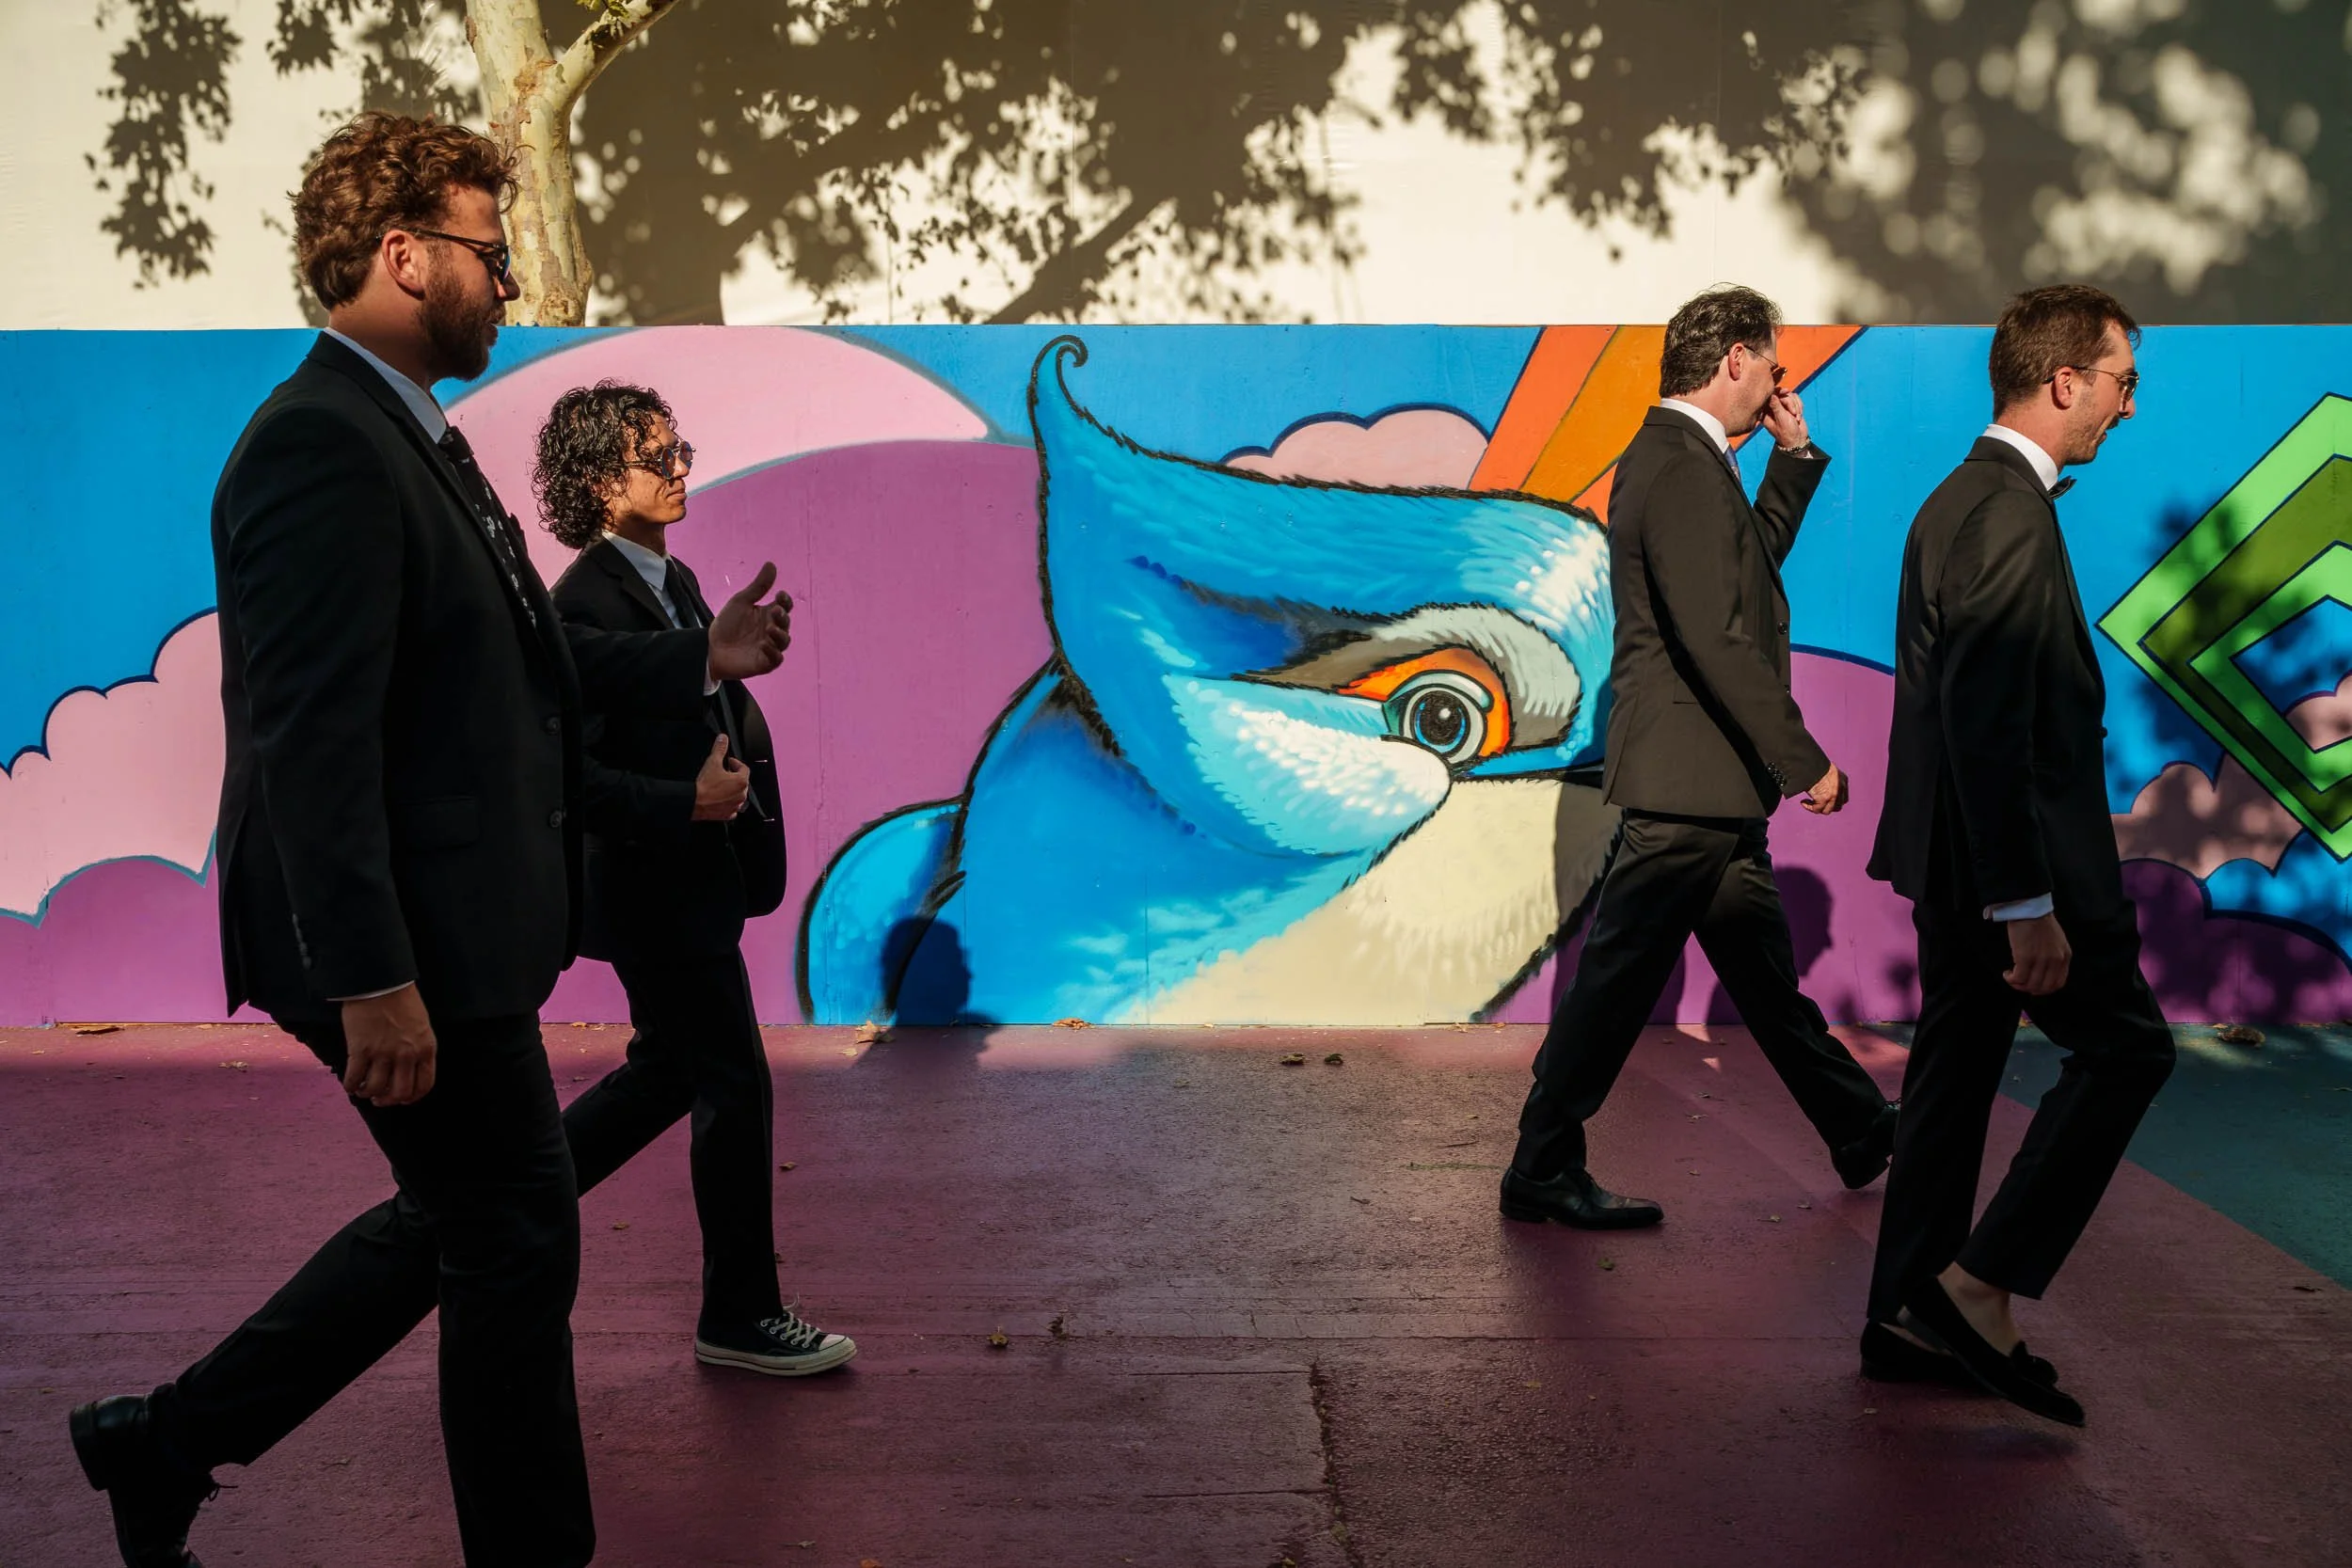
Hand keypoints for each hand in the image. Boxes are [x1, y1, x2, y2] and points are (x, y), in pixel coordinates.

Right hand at [340, 983, 436, 1106]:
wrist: (381, 982)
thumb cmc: (402, 1001)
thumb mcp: (421, 1027)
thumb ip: (418, 1049)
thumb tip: (408, 1070)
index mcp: (426, 1049)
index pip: (424, 1085)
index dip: (412, 1097)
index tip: (402, 1099)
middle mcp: (406, 1055)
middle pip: (399, 1092)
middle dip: (388, 1100)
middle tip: (379, 1098)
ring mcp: (383, 1054)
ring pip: (376, 1089)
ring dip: (368, 1093)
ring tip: (363, 1089)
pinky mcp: (360, 1050)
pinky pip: (354, 1078)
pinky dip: (351, 1085)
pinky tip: (350, 1083)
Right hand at [692, 733, 749, 820]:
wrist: (695, 803)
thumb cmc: (705, 785)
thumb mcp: (713, 762)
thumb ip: (719, 749)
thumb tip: (723, 739)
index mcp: (741, 781)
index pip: (744, 768)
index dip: (735, 763)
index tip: (728, 762)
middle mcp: (742, 795)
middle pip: (741, 782)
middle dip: (733, 776)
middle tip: (723, 773)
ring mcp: (735, 806)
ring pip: (737, 795)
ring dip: (731, 790)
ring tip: (720, 785)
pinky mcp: (728, 814)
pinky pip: (732, 808)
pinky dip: (727, 803)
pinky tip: (719, 798)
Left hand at [707, 561, 792, 681]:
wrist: (711, 647)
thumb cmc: (727, 624)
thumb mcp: (741, 601)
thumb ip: (758, 586)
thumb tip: (771, 564)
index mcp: (768, 614)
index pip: (784, 606)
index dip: (785, 601)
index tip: (779, 595)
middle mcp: (772, 630)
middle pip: (786, 623)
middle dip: (783, 617)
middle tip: (775, 611)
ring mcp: (770, 647)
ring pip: (784, 641)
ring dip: (780, 634)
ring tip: (770, 629)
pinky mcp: (765, 663)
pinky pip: (776, 659)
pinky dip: (773, 652)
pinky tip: (763, 645)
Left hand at [1762, 387, 1809, 450]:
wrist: (1797, 439)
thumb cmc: (1787, 432)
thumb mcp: (1781, 419)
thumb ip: (1776, 406)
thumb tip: (1771, 394)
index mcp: (1765, 412)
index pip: (1769, 396)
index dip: (1778, 392)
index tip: (1787, 392)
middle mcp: (1772, 408)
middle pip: (1782, 395)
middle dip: (1790, 403)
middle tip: (1794, 413)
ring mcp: (1781, 407)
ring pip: (1790, 396)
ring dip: (1796, 406)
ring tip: (1796, 417)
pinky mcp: (1790, 407)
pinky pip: (1795, 399)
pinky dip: (1799, 406)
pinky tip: (1799, 416)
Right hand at [1800, 761, 1846, 814]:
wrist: (1809, 763)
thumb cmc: (1813, 763)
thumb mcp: (1825, 770)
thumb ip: (1828, 780)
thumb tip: (1820, 787)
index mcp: (1842, 779)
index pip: (1843, 797)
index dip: (1834, 801)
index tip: (1824, 799)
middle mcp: (1841, 788)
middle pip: (1837, 807)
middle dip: (1827, 806)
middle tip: (1816, 802)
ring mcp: (1834, 795)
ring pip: (1827, 810)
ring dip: (1817, 808)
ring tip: (1808, 802)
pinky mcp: (1824, 799)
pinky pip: (1817, 810)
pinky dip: (1809, 807)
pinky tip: (1803, 802)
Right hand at [2003, 912, 2071, 995]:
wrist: (2029, 908)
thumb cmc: (2039, 921)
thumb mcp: (2056, 941)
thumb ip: (2054, 957)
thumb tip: (2041, 973)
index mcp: (2064, 956)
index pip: (2058, 983)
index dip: (2044, 989)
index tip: (2033, 986)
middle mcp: (2055, 960)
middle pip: (2044, 987)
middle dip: (2030, 989)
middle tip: (2020, 983)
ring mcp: (2041, 960)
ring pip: (2030, 985)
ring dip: (2018, 985)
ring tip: (2012, 977)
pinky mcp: (2025, 957)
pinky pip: (2018, 978)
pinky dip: (2011, 979)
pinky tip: (2007, 973)